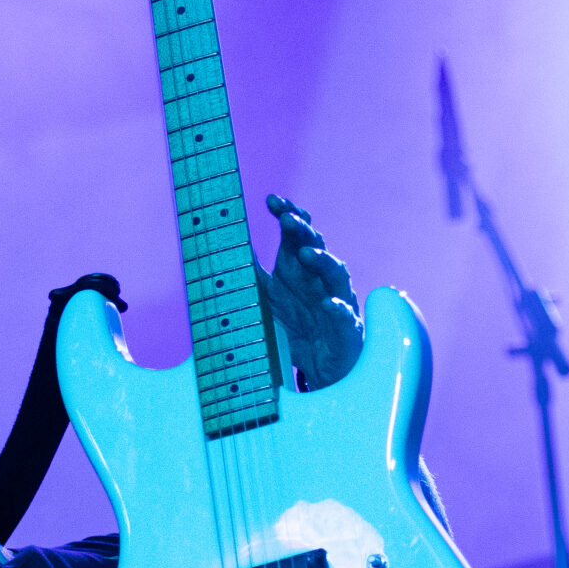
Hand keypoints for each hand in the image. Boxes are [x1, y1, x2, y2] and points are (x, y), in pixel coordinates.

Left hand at [258, 194, 363, 390]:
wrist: (320, 367)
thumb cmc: (295, 328)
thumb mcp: (266, 300)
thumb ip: (249, 276)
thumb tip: (222, 249)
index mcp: (298, 269)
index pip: (295, 233)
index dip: (287, 214)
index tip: (272, 200)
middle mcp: (319, 279)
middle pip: (315, 245)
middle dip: (302, 231)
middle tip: (287, 219)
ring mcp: (336, 300)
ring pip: (335, 273)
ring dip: (322, 261)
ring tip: (307, 254)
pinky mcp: (346, 328)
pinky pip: (344, 315)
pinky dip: (338, 308)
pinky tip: (328, 304)